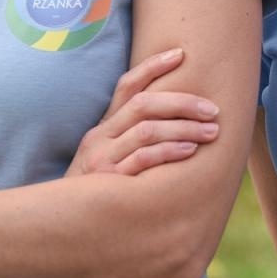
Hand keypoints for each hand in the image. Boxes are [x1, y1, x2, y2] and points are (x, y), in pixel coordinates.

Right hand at [66, 47, 221, 176]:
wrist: (64, 224)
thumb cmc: (97, 191)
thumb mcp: (107, 159)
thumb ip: (132, 140)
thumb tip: (176, 122)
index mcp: (102, 127)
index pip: (127, 86)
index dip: (152, 66)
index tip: (180, 53)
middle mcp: (100, 137)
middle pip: (143, 104)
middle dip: (182, 102)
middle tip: (213, 109)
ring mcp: (102, 158)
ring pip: (147, 130)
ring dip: (183, 127)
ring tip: (211, 131)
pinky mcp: (109, 181)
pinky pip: (143, 159)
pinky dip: (169, 151)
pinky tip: (190, 150)